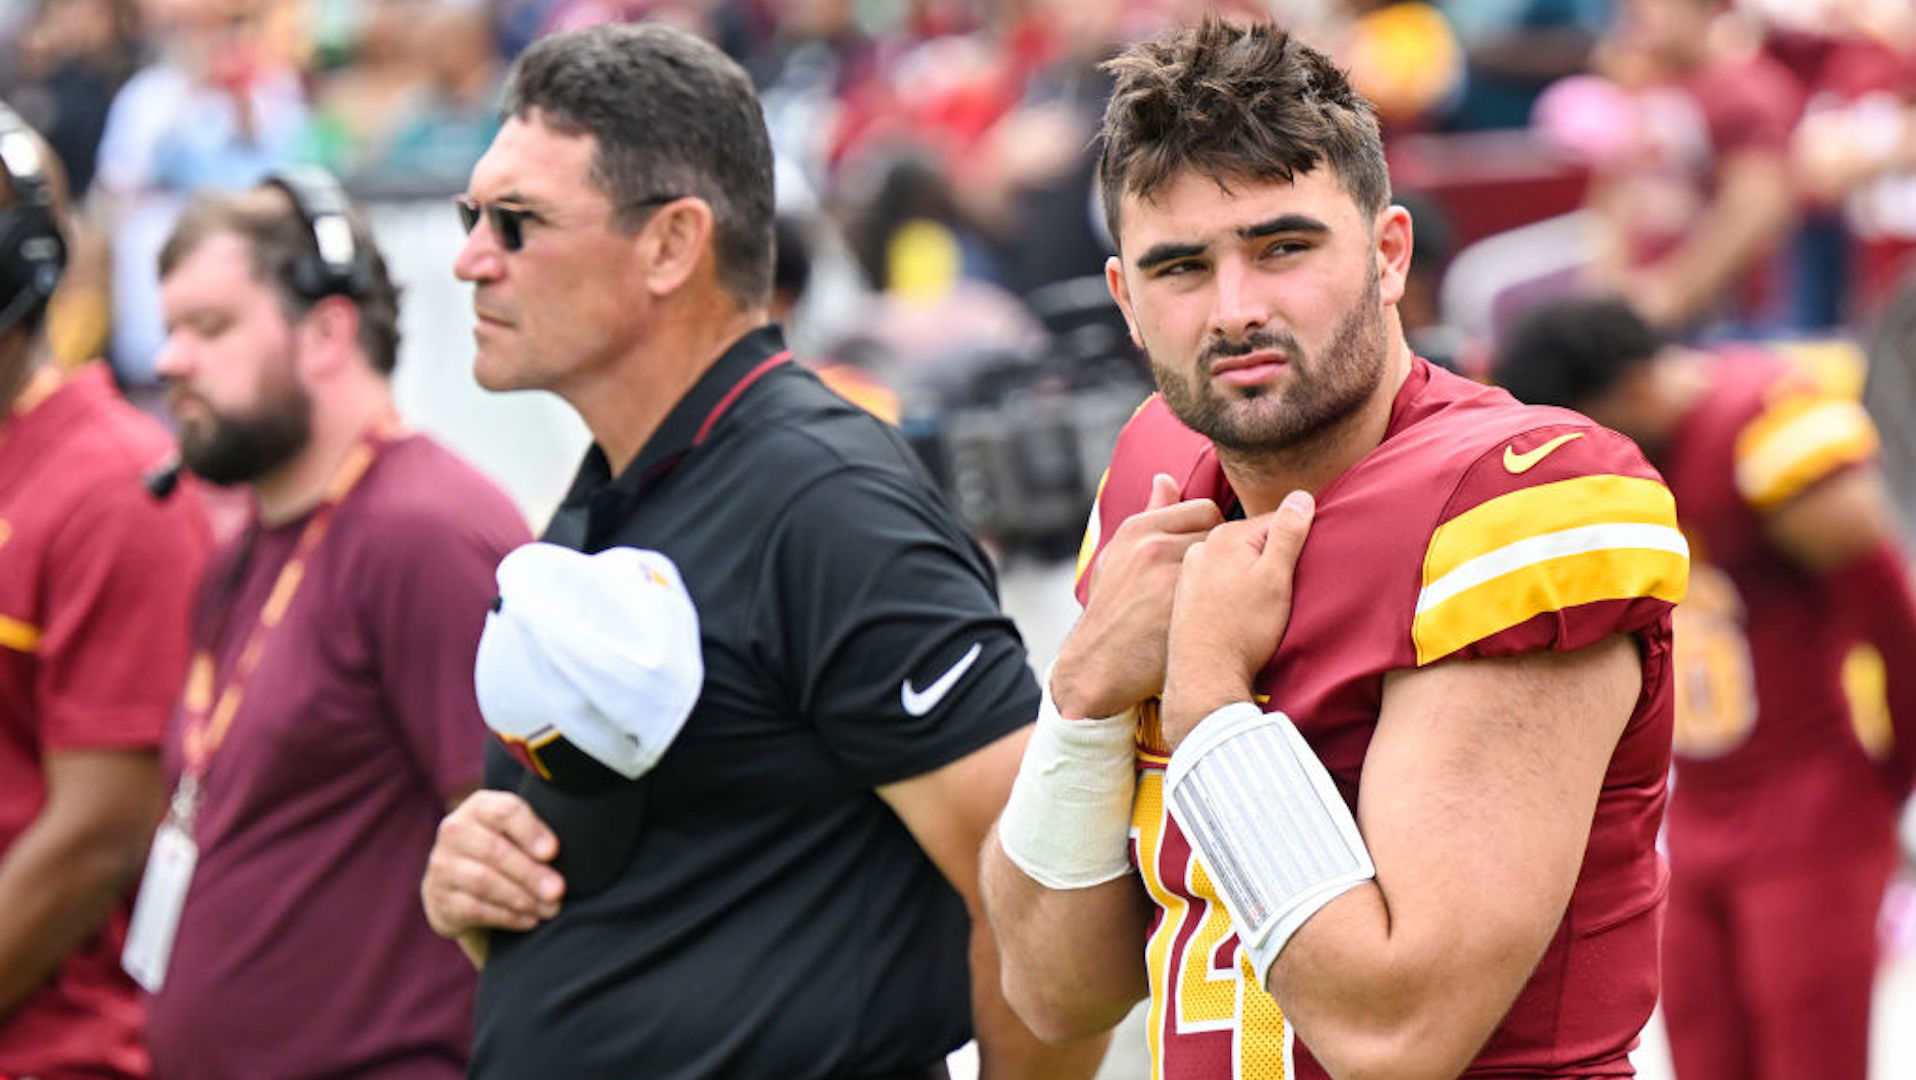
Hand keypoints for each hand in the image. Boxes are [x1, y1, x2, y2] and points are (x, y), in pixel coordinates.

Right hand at [421, 790, 564, 946]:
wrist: (464, 886)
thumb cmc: (507, 851)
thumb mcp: (520, 834)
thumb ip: (537, 835)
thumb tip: (552, 855)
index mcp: (480, 807)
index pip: (504, 811)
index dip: (530, 831)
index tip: (552, 852)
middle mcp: (455, 831)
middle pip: (494, 851)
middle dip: (531, 873)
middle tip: (558, 890)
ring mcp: (442, 865)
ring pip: (484, 881)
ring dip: (522, 898)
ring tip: (549, 908)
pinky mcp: (439, 898)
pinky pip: (474, 908)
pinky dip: (507, 916)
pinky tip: (529, 920)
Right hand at [1051, 474, 1224, 718]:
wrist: (1099, 664)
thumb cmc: (1111, 609)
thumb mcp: (1118, 555)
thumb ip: (1148, 515)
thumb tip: (1166, 478)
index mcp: (1138, 528)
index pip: (1204, 509)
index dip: (1214, 531)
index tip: (1213, 552)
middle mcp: (1154, 546)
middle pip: (1220, 533)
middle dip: (1225, 552)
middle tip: (1224, 575)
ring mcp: (1170, 576)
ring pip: (1226, 562)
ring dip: (1230, 576)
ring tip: (1224, 593)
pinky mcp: (1185, 607)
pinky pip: (1227, 591)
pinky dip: (1230, 600)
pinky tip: (1224, 612)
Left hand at [1161, 490, 1314, 749]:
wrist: (1204, 676)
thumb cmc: (1244, 629)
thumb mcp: (1276, 578)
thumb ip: (1288, 534)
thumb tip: (1301, 495)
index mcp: (1226, 536)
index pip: (1276, 522)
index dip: (1297, 544)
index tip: (1301, 568)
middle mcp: (1202, 547)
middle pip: (1252, 542)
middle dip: (1271, 559)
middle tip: (1281, 592)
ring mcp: (1189, 571)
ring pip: (1234, 562)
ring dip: (1250, 576)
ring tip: (1259, 607)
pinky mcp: (1185, 596)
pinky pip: (1218, 582)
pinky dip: (1231, 592)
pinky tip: (1237, 614)